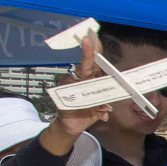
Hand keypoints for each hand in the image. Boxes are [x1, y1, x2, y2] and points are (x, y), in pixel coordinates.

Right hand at [42, 35, 110, 150]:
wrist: (70, 127)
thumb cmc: (85, 113)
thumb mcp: (98, 110)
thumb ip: (103, 107)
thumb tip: (106, 108)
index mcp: (89, 80)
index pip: (92, 63)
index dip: (93, 51)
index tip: (94, 38)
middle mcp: (78, 80)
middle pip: (85, 66)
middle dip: (88, 54)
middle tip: (89, 41)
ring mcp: (68, 86)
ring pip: (79, 80)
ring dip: (89, 85)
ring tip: (95, 87)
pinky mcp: (60, 96)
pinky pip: (72, 95)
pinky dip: (81, 102)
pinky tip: (88, 108)